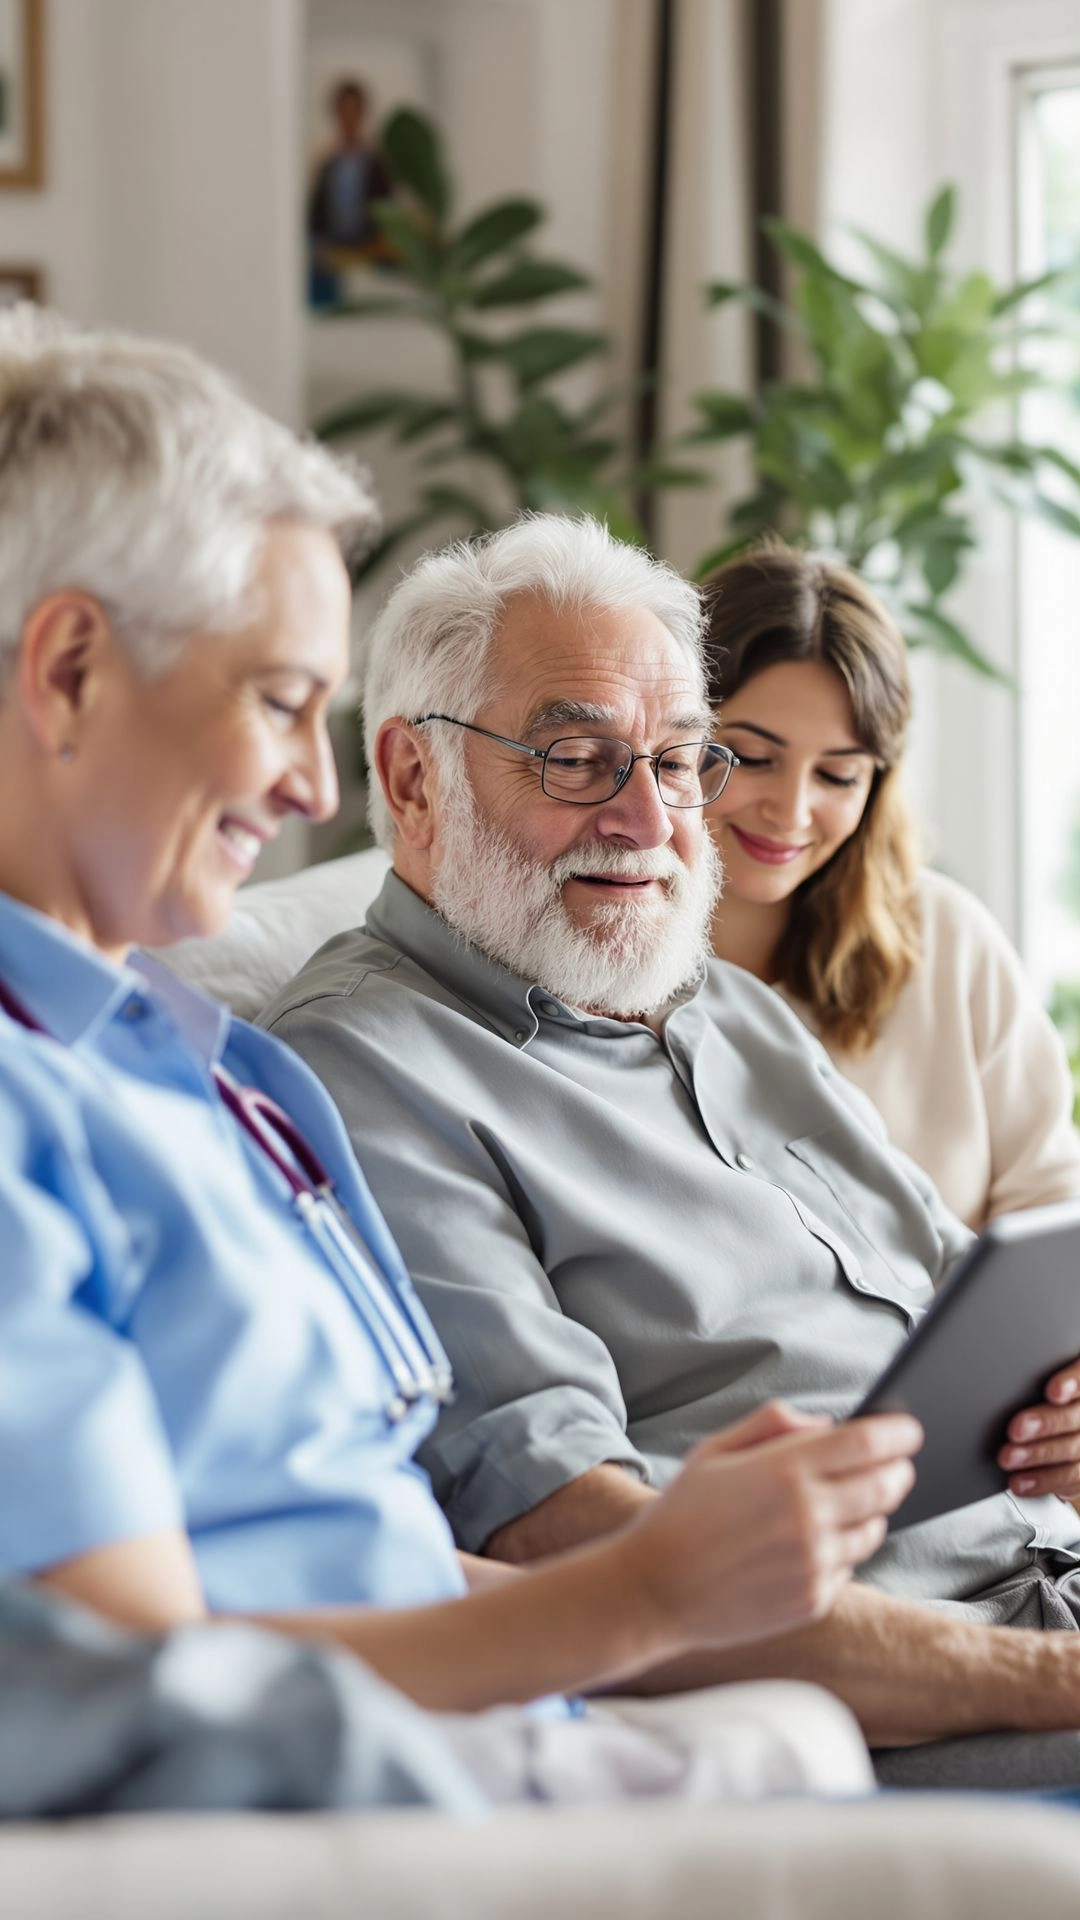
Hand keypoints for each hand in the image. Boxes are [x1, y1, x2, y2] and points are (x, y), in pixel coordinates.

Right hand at [622, 1399, 922, 1654]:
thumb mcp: (715, 1449)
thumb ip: (772, 1424)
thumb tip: (826, 1423)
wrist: (654, 1590)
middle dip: (899, 1469)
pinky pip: (850, 1566)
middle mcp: (807, 1517)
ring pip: (875, 1528)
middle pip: (886, 1485)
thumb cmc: (682, 1514)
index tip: (909, 1428)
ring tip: (847, 1504)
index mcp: (783, 1471)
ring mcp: (814, 1563)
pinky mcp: (814, 1600)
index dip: (898, 1432)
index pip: (867, 1443)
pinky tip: (813, 1543)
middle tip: (897, 1464)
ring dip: (872, 1511)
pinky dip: (842, 1550)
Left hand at [998, 1356, 1079, 1498]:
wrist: (1062, 1422)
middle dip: (1047, 1424)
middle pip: (1077, 1417)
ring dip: (1039, 1457)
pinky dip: (1044, 1482)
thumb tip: (1004, 1350)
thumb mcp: (1047, 1363)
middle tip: (1015, 1429)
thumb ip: (1037, 1361)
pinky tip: (1021, 1482)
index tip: (1054, 1391)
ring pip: (1075, 1452)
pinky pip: (1073, 1479)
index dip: (1074, 1383)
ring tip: (1008, 1458)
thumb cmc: (1047, 1380)